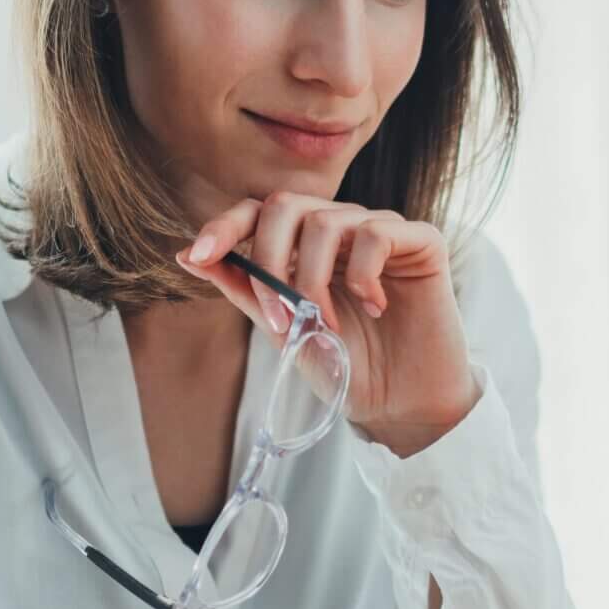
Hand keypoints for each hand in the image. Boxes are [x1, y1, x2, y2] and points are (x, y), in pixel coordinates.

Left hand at [176, 193, 479, 456]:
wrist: (399, 404)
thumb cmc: (346, 366)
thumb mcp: (283, 329)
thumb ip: (244, 288)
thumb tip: (186, 256)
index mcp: (305, 245)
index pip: (259, 211)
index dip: (225, 225)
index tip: (199, 255)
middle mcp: (341, 228)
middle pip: (285, 204)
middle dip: (269, 259)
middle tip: (281, 316)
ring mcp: (380, 230)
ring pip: (325, 221)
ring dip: (314, 280)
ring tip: (329, 325)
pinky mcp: (421, 241)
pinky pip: (376, 233)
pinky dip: (364, 275)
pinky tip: (375, 307)